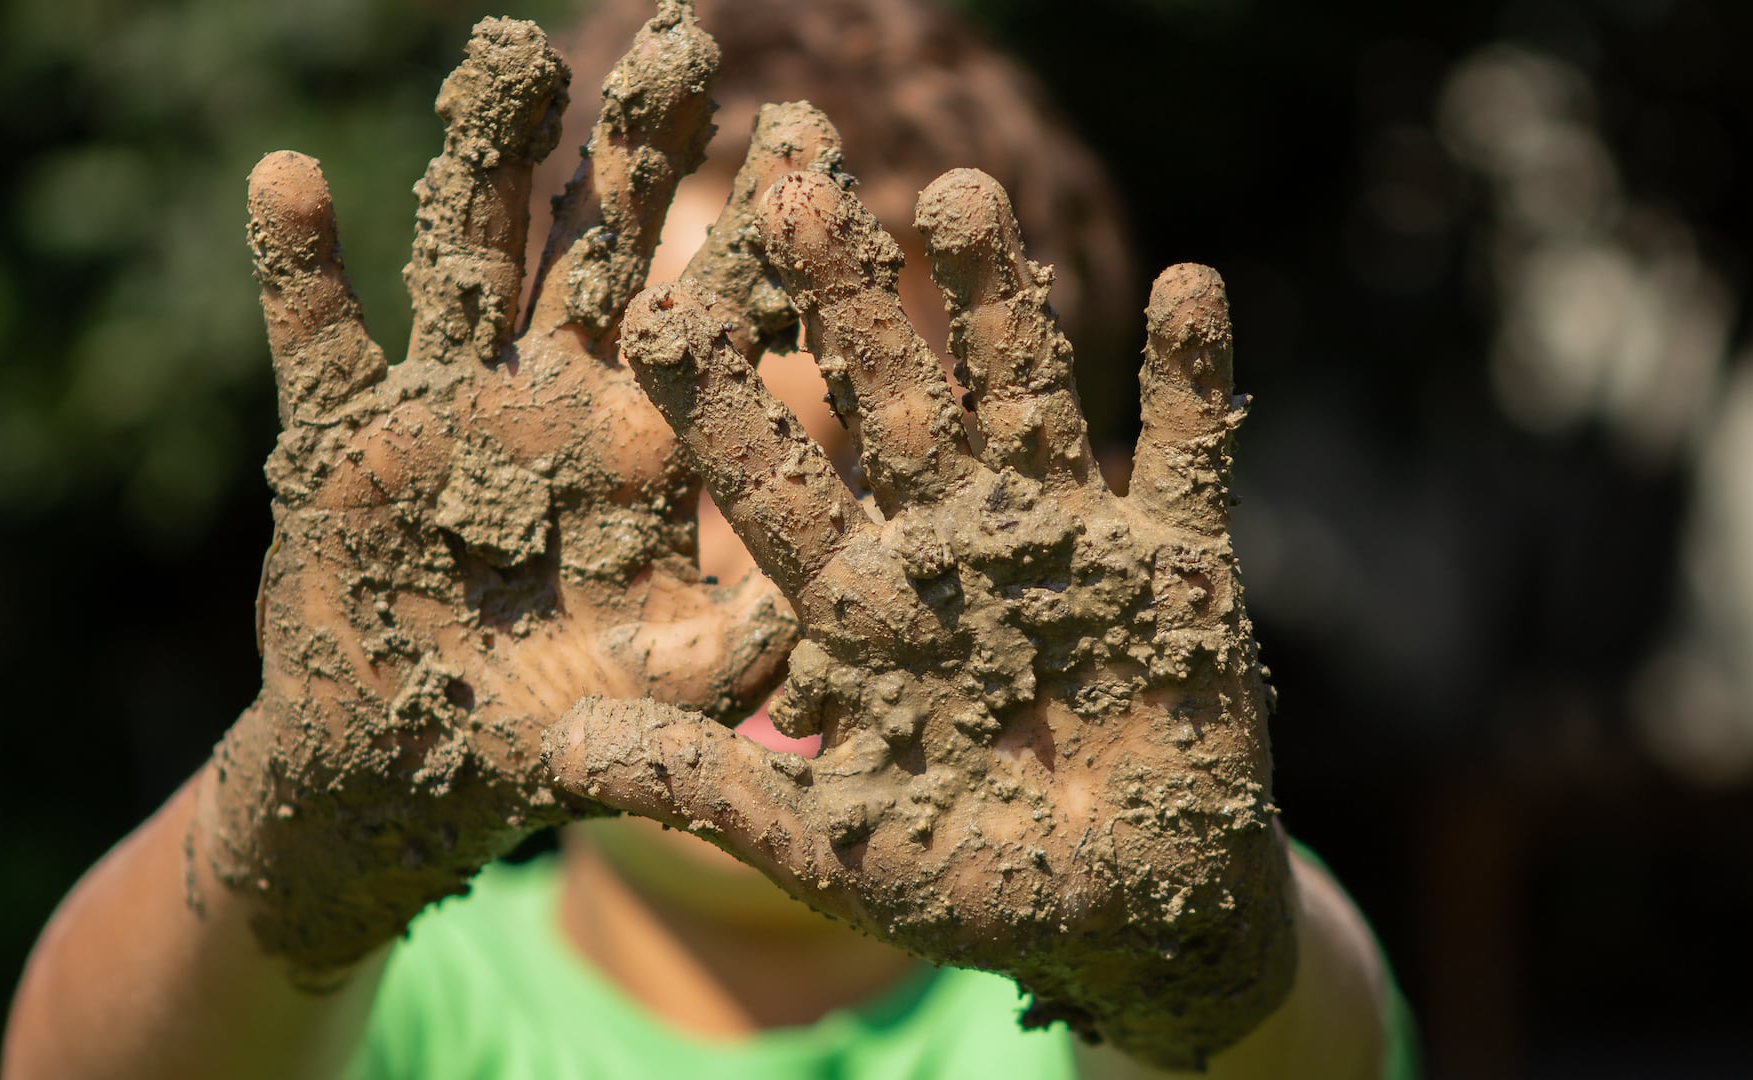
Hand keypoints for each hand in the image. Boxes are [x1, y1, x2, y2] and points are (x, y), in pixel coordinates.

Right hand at [198, 5, 842, 981]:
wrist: (411, 761)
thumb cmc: (558, 728)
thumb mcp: (661, 695)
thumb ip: (734, 655)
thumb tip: (820, 618)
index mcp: (649, 440)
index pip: (718, 313)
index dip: (760, 230)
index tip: (810, 133)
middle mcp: (556, 394)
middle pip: (603, 247)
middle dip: (639, 148)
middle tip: (683, 40)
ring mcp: (448, 401)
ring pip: (470, 257)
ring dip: (484, 158)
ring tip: (513, 48)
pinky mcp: (342, 437)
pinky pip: (315, 341)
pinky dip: (298, 269)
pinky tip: (288, 179)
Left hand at [546, 168, 1295, 1068]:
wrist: (1131, 913)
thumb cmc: (971, 882)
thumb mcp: (830, 846)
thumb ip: (711, 789)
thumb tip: (564, 743)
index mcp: (860, 603)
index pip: (776, 485)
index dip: (720, 404)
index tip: (655, 313)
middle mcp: (951, 543)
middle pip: (892, 403)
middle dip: (850, 304)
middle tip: (799, 189)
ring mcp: (1064, 540)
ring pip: (1024, 397)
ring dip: (997, 304)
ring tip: (960, 194)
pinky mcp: (1177, 562)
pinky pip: (1186, 456)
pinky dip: (1188, 379)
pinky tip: (1188, 280)